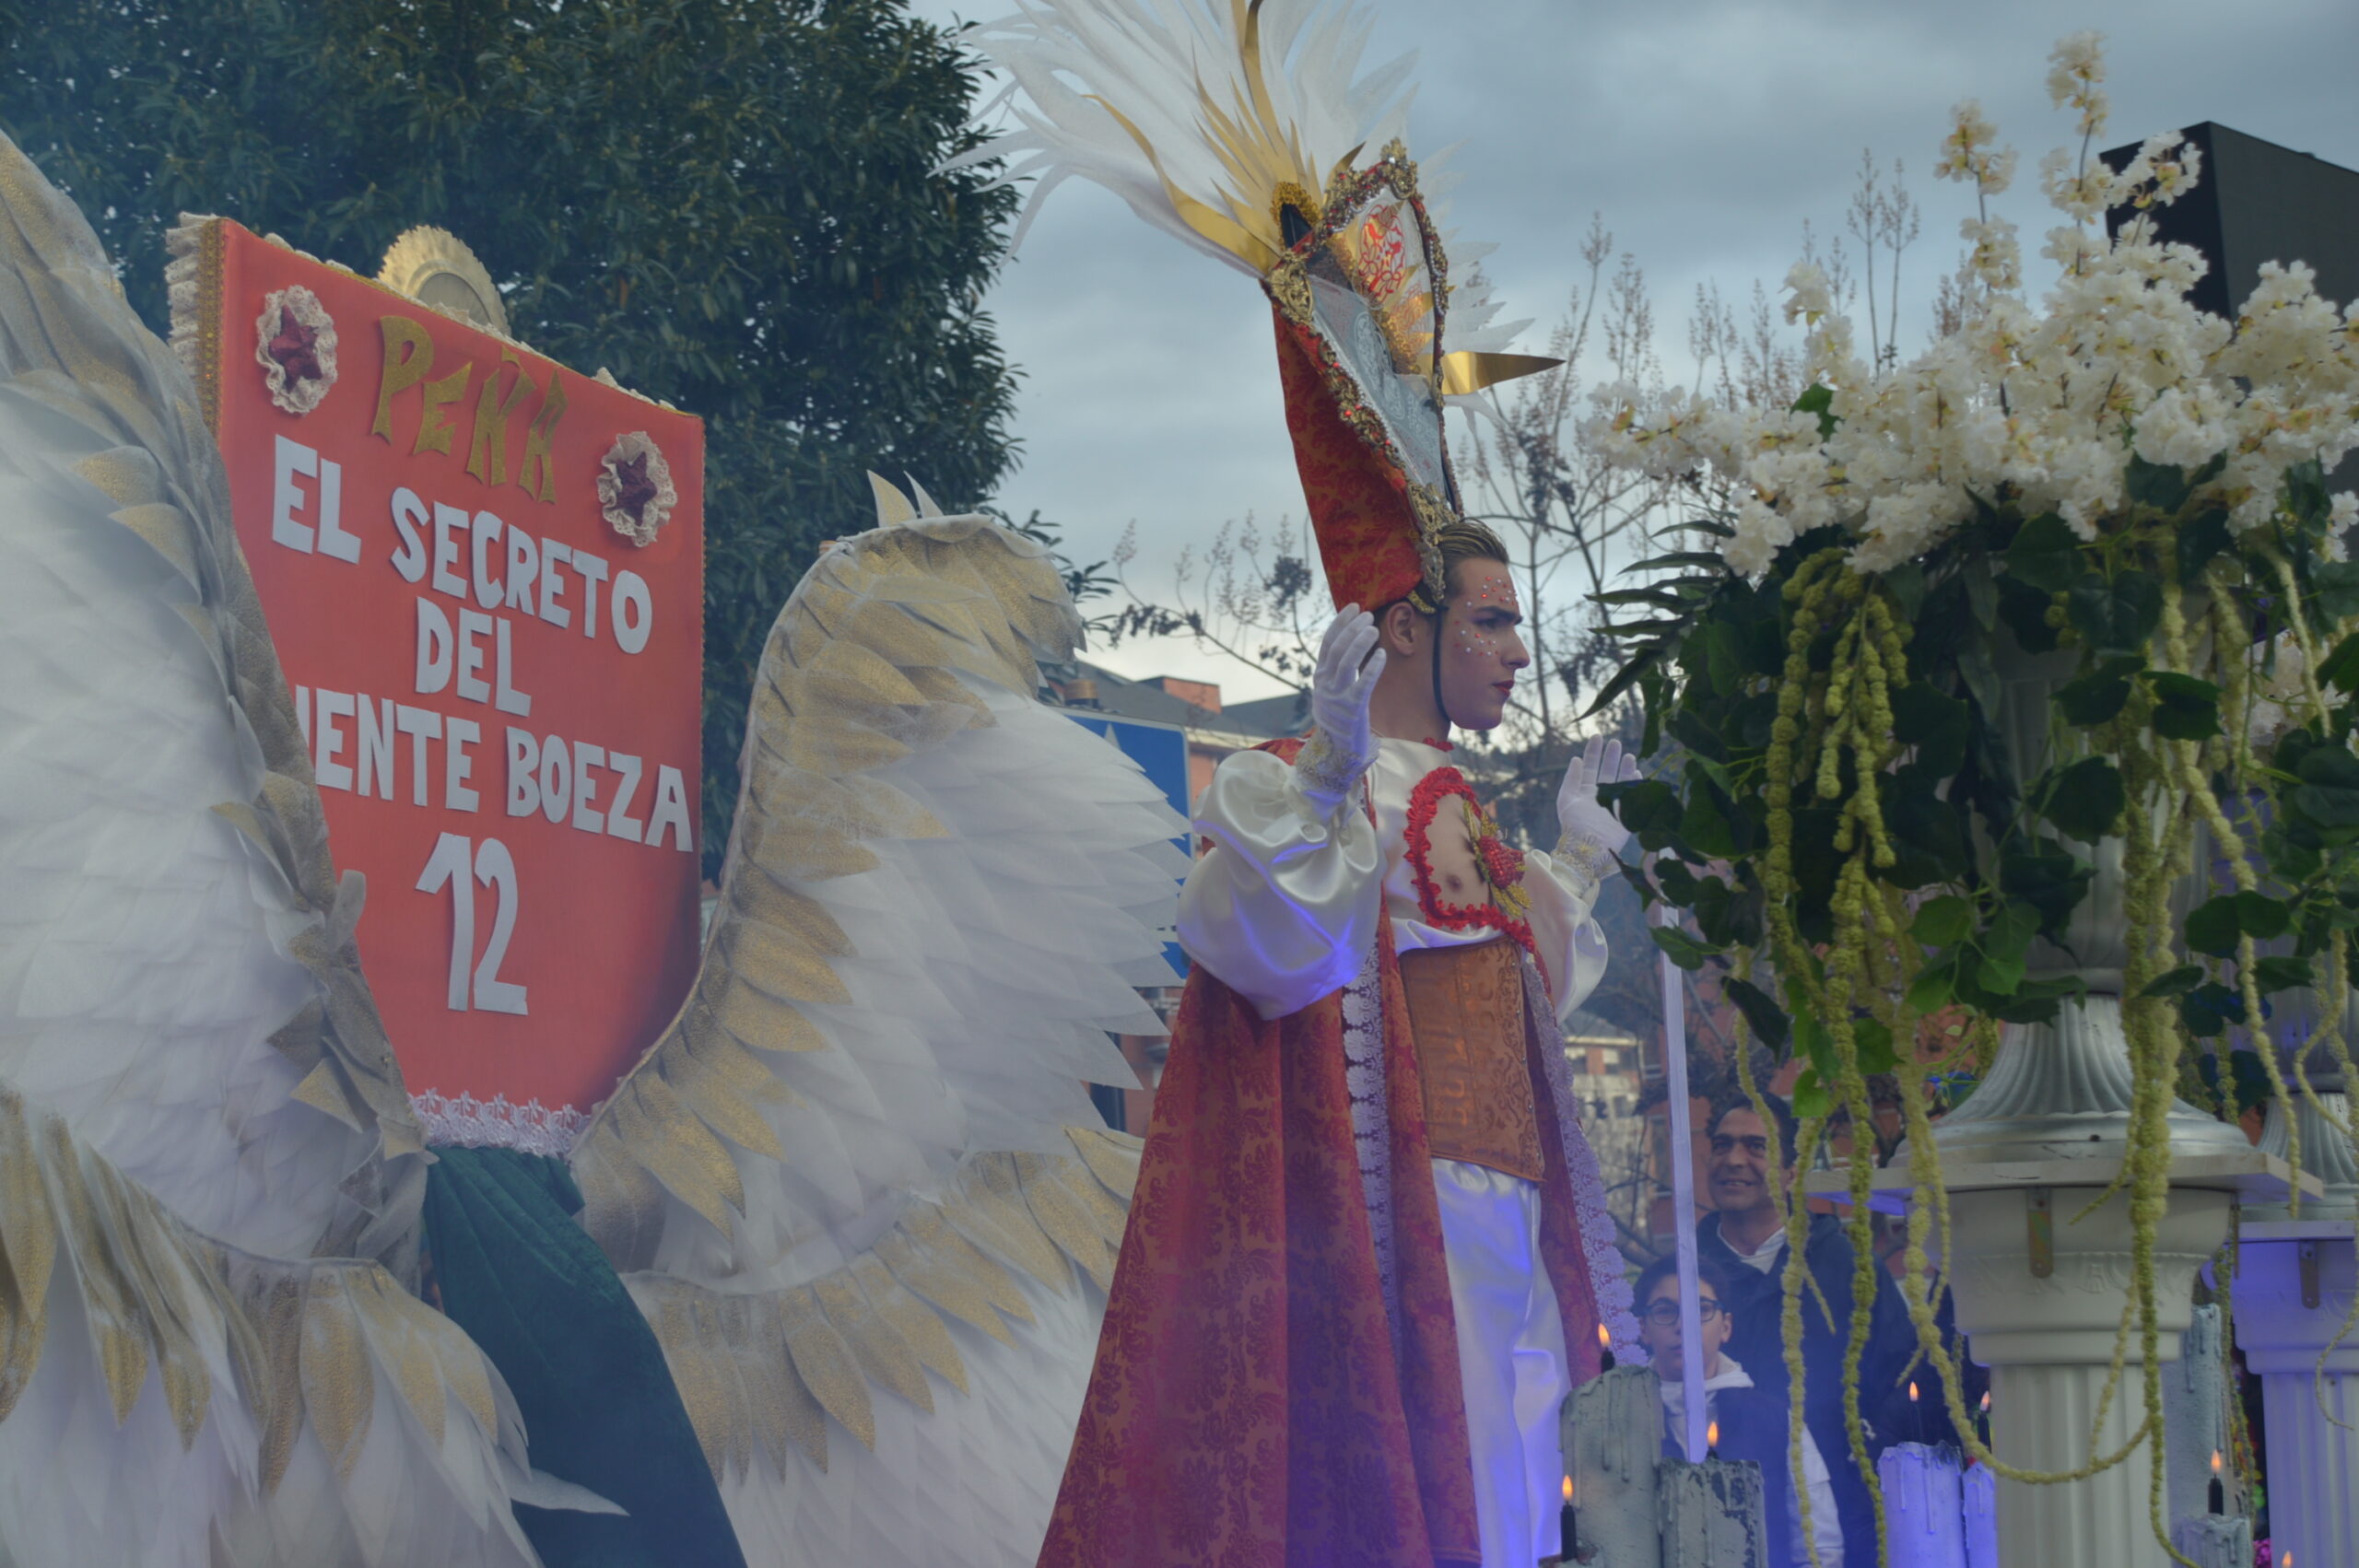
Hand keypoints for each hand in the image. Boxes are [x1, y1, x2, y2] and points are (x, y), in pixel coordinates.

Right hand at [1297, 606, 1385, 811]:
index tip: (1353, 607)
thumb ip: (1338, 671)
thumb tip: (1351, 643)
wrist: (1337, 752)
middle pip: (1336, 649)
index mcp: (1320, 678)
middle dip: (1352, 629)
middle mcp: (1325, 686)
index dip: (1340, 623)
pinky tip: (1382, 654)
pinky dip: (1372, 668)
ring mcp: (1337, 698)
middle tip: (1367, 615)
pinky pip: (1363, 684)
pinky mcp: (1352, 710)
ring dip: (1359, 642)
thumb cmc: (1340, 720)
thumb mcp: (1332, 692)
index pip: (1327, 644)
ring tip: (1373, 628)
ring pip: (1345, 663)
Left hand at [1555, 736, 1639, 863]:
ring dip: (1625, 768)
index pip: (1590, 766)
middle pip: (1607, 771)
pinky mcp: (1624, 813)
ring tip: (1628, 756)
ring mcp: (1612, 803)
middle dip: (1611, 757)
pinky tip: (1637, 774)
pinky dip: (1635, 785)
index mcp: (1584, 791)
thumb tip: (1576, 759)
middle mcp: (1599, 795)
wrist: (1588, 847)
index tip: (1598, 736)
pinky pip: (1632, 796)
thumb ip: (1572, 779)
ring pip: (1621, 781)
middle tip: (1615, 742)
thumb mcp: (1567, 799)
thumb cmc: (1573, 825)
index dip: (1593, 752)